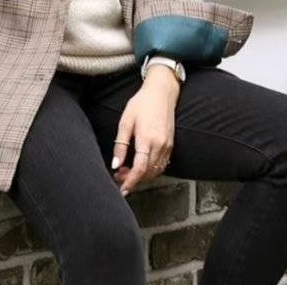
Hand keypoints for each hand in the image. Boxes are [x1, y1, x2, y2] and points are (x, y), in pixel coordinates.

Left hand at [111, 65, 180, 195]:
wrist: (162, 92)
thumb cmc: (142, 104)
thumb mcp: (125, 122)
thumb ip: (120, 145)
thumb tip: (115, 164)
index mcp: (147, 139)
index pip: (139, 169)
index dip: (130, 182)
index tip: (122, 189)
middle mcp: (160, 145)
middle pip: (147, 173)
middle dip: (133, 180)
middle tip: (119, 176)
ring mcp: (167, 146)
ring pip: (155, 172)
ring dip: (141, 177)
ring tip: (128, 171)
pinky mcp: (170, 146)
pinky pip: (161, 166)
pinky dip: (150, 171)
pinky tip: (141, 166)